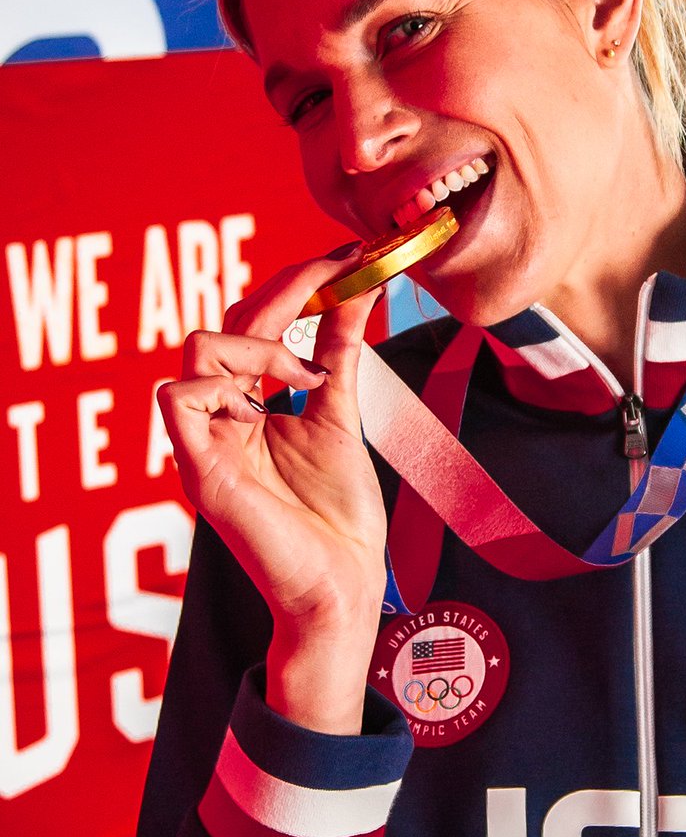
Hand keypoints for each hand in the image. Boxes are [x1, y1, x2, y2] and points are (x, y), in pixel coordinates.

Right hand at [157, 244, 386, 732]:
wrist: (345, 581)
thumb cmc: (340, 512)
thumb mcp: (341, 413)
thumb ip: (340, 353)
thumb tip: (357, 291)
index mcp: (251, 408)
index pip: (253, 326)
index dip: (294, 286)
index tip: (345, 256)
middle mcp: (222, 420)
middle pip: (225, 324)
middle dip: (284, 292)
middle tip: (340, 273)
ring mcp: (206, 444)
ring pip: (198, 350)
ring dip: (260, 344)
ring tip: (307, 375)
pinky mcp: (199, 471)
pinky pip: (177, 399)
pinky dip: (223, 381)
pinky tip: (272, 396)